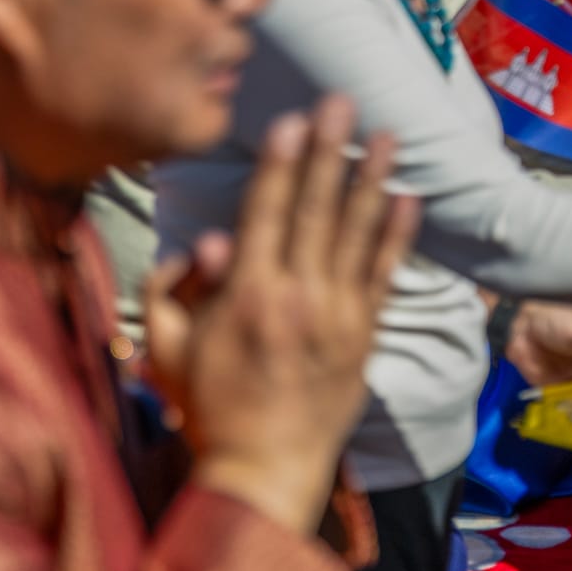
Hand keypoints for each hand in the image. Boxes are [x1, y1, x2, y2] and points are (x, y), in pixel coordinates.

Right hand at [146, 96, 418, 534]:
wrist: (262, 467)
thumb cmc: (207, 406)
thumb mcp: (163, 349)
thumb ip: (172, 289)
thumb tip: (209, 240)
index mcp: (244, 294)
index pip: (265, 212)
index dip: (280, 163)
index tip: (292, 121)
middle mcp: (295, 295)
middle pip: (315, 209)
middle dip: (328, 151)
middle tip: (343, 103)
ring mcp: (336, 314)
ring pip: (356, 233)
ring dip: (371, 179)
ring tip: (386, 135)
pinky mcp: (363, 333)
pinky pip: (383, 274)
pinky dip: (396, 235)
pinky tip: (408, 198)